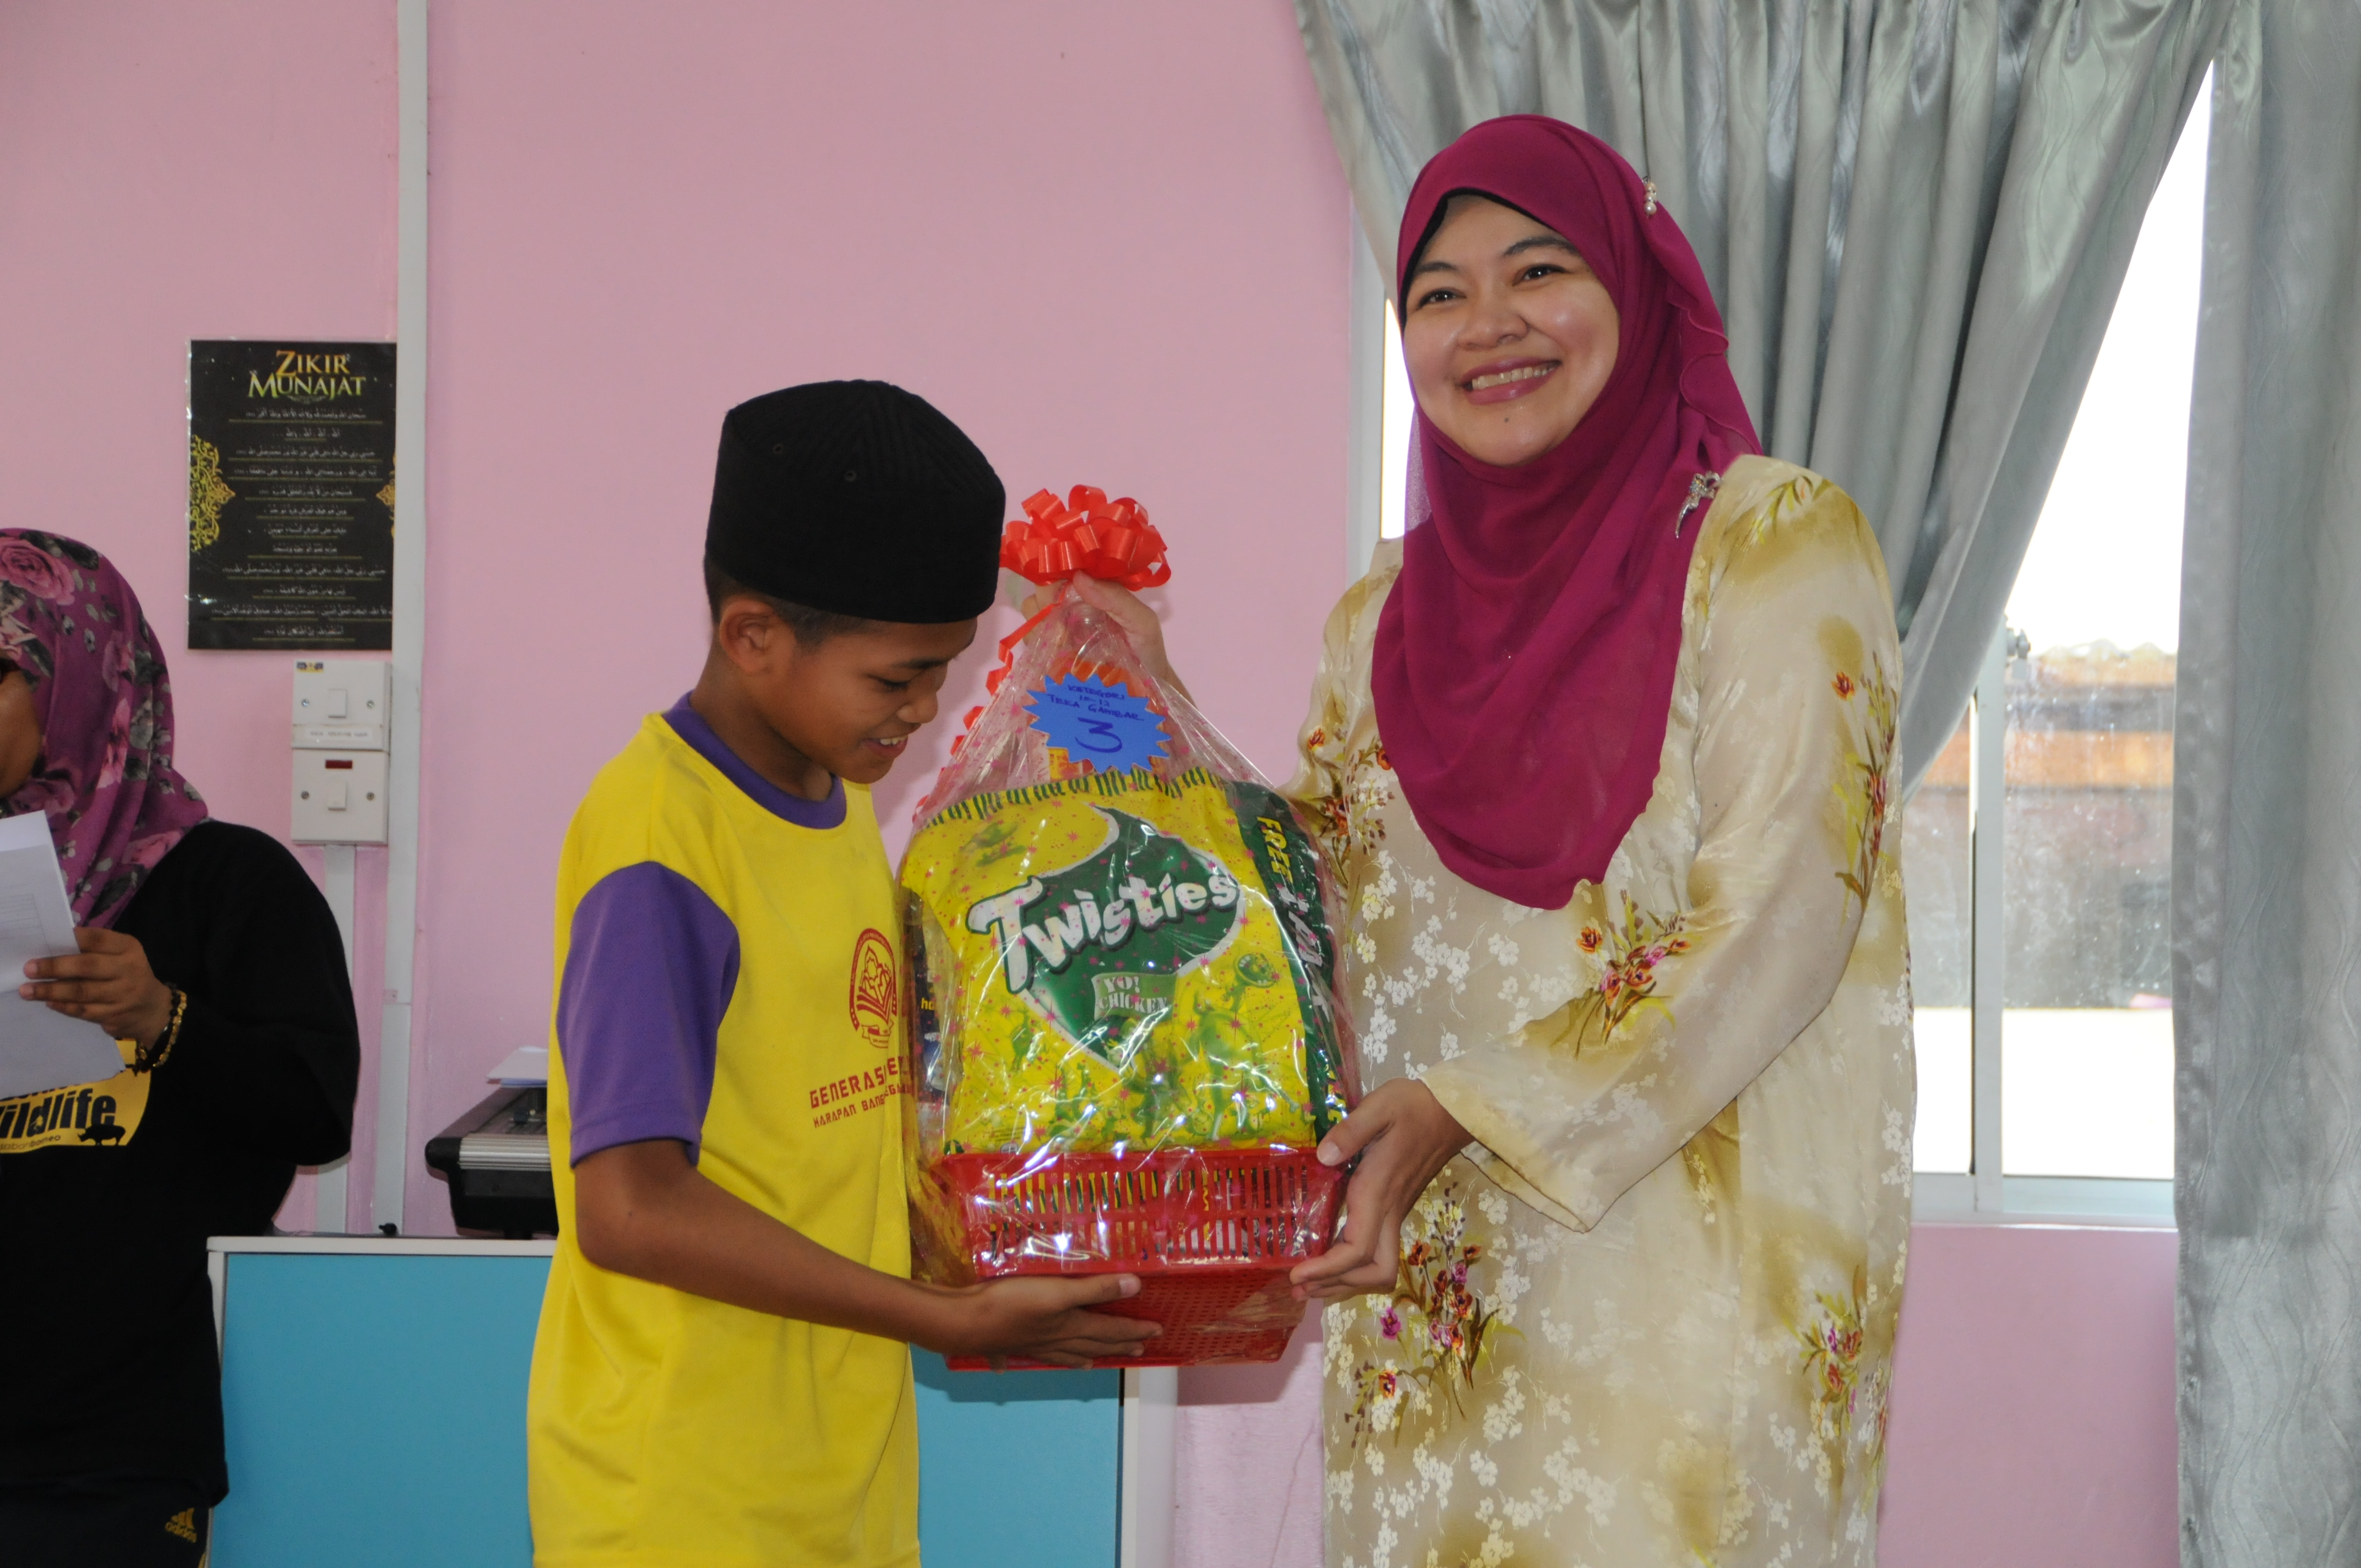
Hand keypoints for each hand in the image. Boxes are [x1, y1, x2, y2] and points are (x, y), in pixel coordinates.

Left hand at [23, 927, 173, 1045]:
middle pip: (88, 966)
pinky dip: (63, 1006)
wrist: (152, 1009)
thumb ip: (94, 950)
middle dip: (55, 967)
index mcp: (129, 949)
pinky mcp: (114, 1015)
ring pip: (82, 992)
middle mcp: (129, 970)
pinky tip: (48, 1002)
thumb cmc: (127, 974)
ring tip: (28, 990)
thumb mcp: (120, 956)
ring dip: (51, 991)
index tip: (47, 939)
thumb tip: (52, 947)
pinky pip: (83, 1010)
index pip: (99, 939)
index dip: (72, 939)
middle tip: (29, 968)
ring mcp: (123, 995)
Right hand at [918, 1273, 1161, 1369]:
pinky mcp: (1010, 1343)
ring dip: (1084, 1356)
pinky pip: (1033, 1355)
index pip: (1111, 1328)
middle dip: (1118, 1344)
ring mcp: (1032, 1345)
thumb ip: (1095, 1289)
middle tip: (1140, 1349)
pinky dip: (1034, 1358)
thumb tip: (1134, 1286)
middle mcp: (1055, 1339)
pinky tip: (1013, 1365)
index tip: (1158, 1331)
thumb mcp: (1057, 1291)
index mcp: (1070, 1326)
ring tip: (1094, 1362)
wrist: (965, 1323)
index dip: (1135, 1328)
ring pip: (1066, 1353)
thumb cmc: (1011, 1303)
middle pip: (1094, 1343)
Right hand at [1019, 576, 1191, 702]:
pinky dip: (1038, 645)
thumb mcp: (1142, 622)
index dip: (1057, 574)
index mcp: (1094, 594)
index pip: (1064, 574)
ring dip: (1040, 623)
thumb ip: (1117, 598)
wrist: (1145, 692)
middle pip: (1041, 592)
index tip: (1062, 587)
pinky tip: (1059, 652)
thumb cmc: (1147, 651)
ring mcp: (1060, 633)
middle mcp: (1073, 609)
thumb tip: (1079, 577)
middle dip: (1046, 600)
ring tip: (1065, 637)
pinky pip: (1032, 644)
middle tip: (1064, 615)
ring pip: (1031, 616)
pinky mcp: (1052, 656)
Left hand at [1289, 1079, 1469, 1302]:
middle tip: (1299, 1287)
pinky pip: (1375, 1250)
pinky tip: (1328, 1259)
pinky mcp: (1394, 1207)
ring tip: (1308, 1285)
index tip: (1297, 1274)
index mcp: (1379, 1191)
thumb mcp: (1379, 1107)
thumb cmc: (1414, 1107)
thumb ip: (1351, 1131)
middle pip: (1374, 1271)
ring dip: (1344, 1282)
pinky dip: (1351, 1265)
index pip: (1358, 1249)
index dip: (1328, 1269)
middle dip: (1337, 1285)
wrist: (1452, 1111)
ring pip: (1378, 1266)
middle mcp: (1389, 1210)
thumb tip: (1323, 1156)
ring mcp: (1395, 1212)